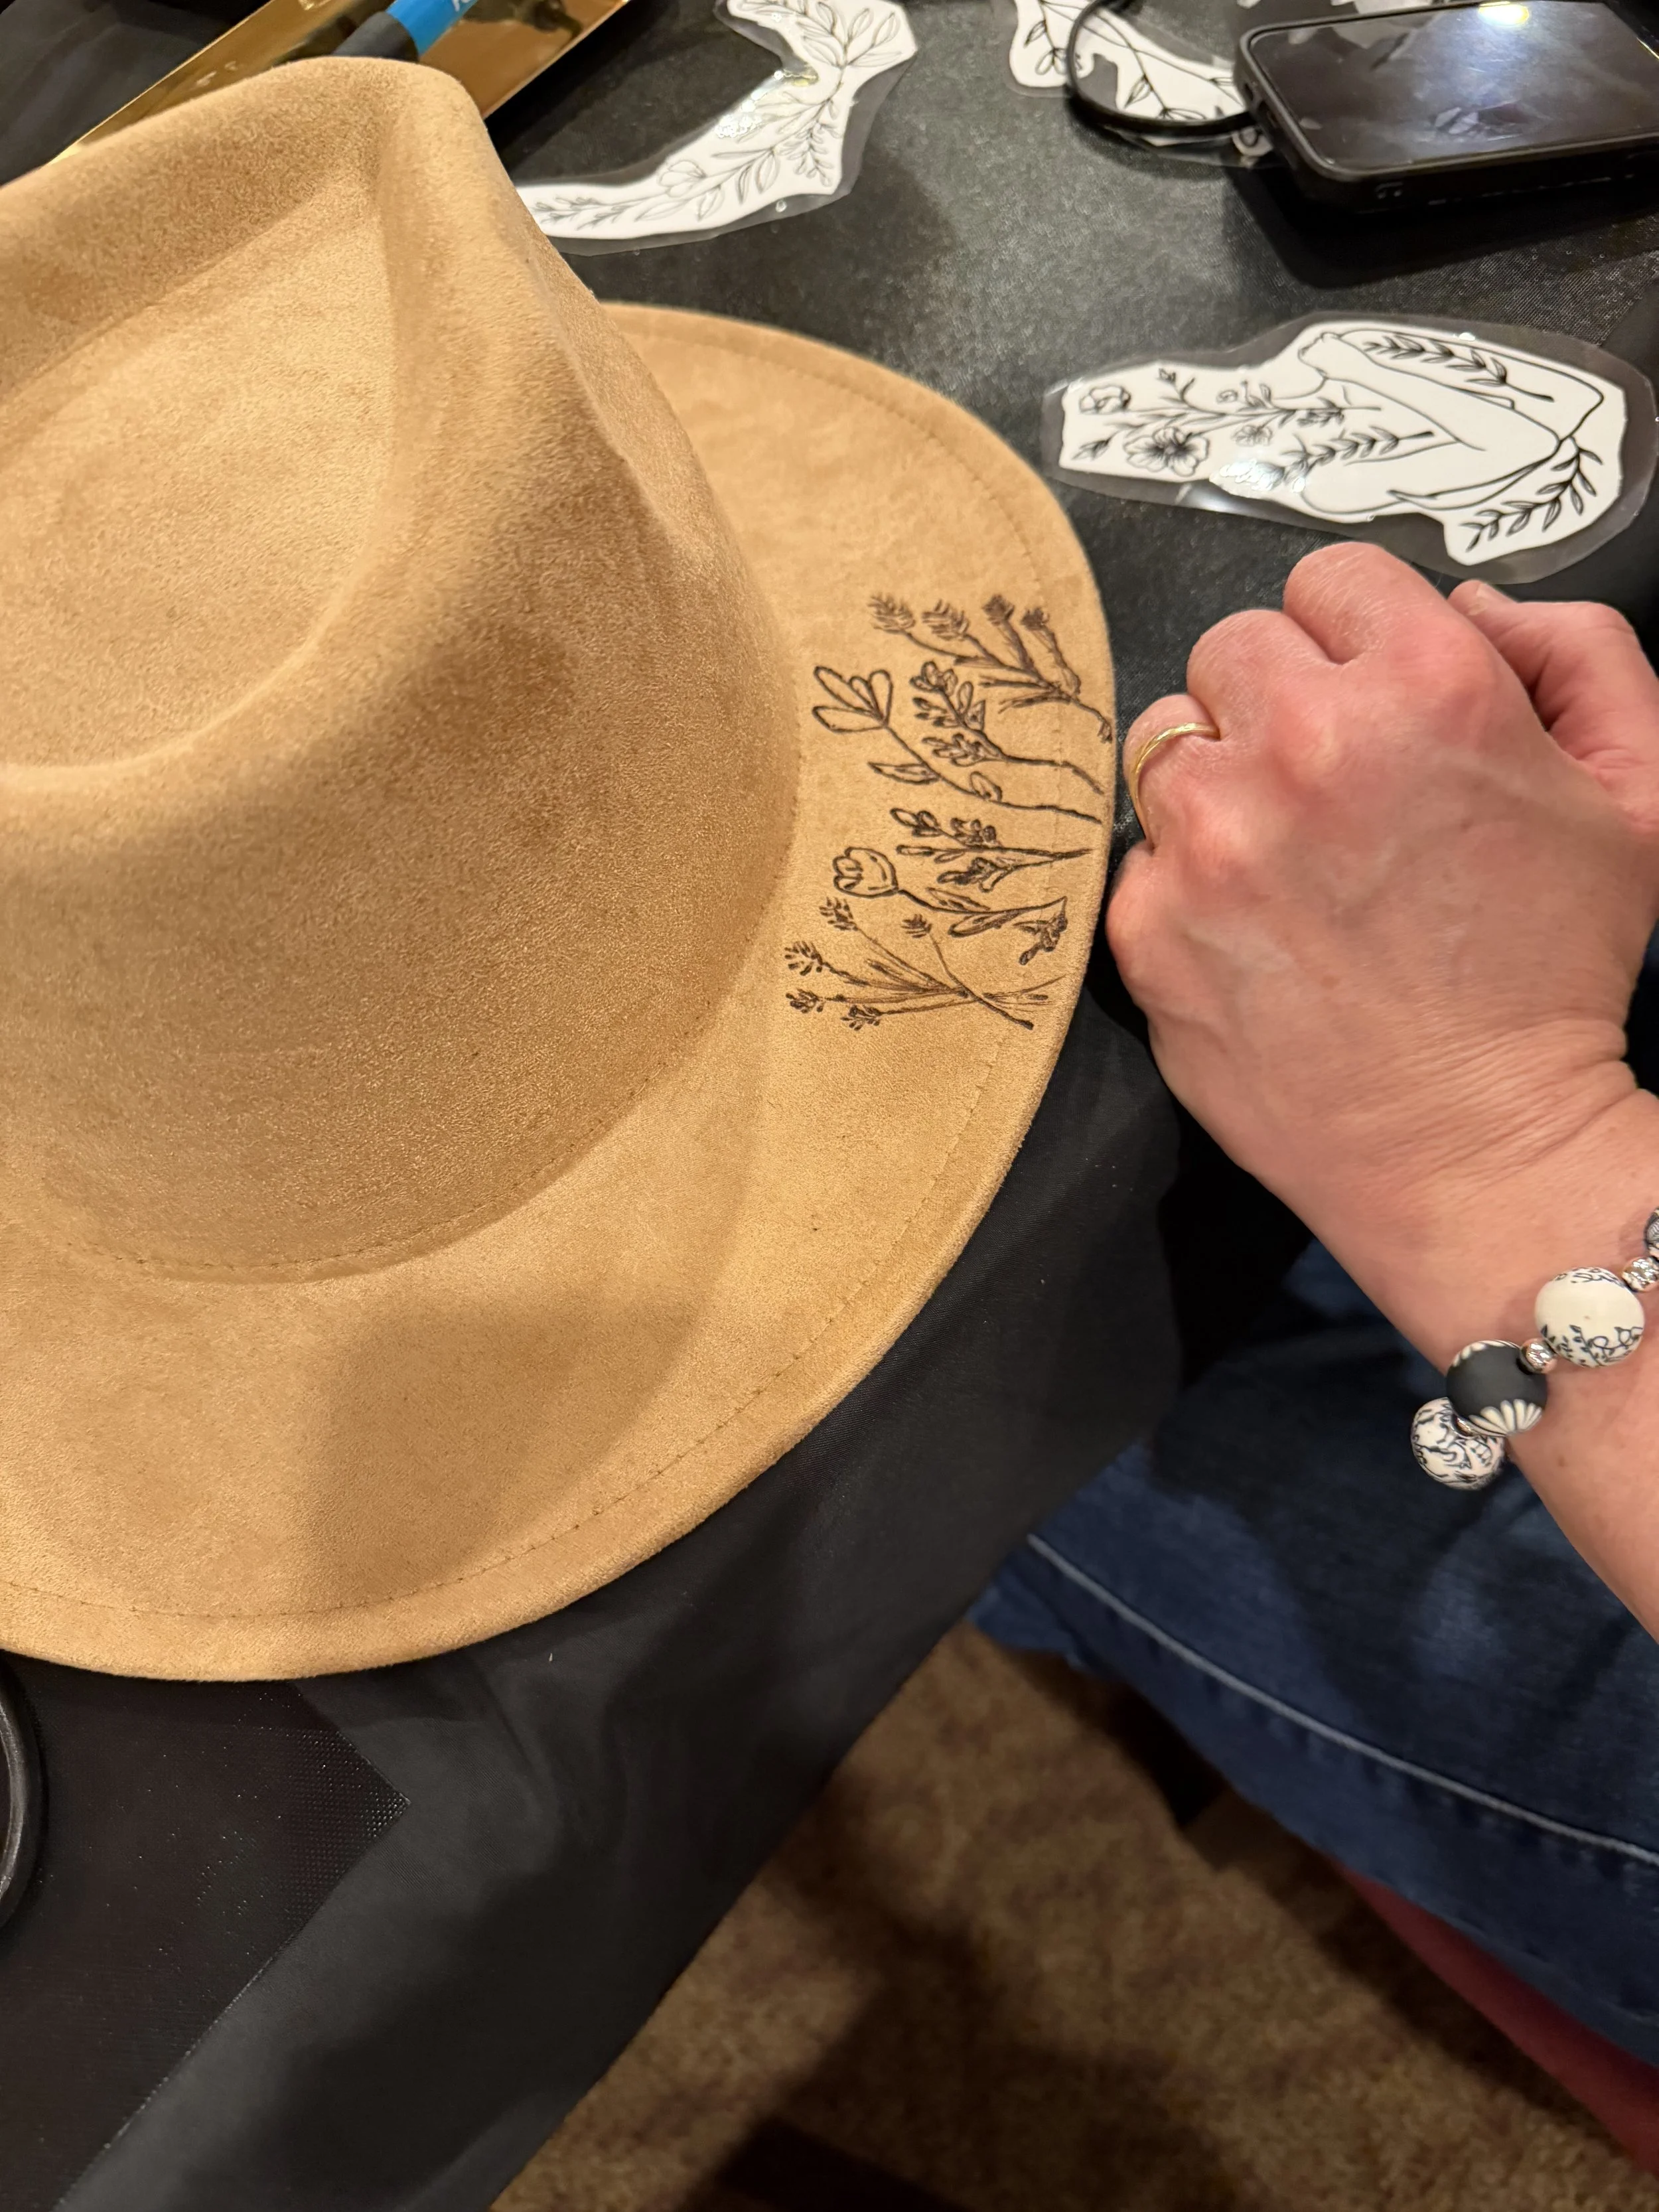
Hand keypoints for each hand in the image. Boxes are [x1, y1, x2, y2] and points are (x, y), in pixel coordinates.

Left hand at [1107, 544, 1658, 1309]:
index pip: (1330, 578)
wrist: (1475, 1147)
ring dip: (1217, 777)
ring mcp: (1208, 841)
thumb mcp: (1635, 793)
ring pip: (1165, 740)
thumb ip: (1574, 653)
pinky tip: (1253, 929)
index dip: (1357, 635)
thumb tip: (1471, 602)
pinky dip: (1182, 880)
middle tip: (1330, 782)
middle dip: (1280, 699)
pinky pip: (1138, 855)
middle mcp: (1301, 748)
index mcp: (1424, 689)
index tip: (1372, 696)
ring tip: (1284, 855)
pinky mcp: (1146, 925)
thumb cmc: (1557, 976)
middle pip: (1233, 648)